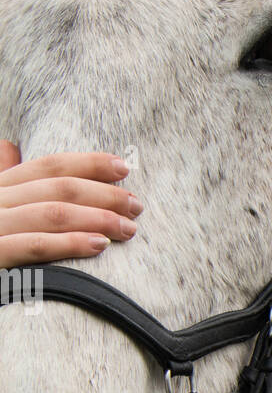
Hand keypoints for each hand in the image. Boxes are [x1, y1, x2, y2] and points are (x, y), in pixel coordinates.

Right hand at [0, 141, 142, 269]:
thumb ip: (2, 175)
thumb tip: (10, 146)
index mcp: (0, 185)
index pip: (50, 166)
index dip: (89, 164)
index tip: (123, 168)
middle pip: (60, 188)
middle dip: (105, 195)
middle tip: (136, 207)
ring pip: (54, 213)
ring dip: (98, 219)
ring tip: (128, 229)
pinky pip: (36, 246)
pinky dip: (71, 243)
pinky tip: (101, 245)